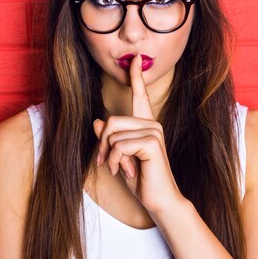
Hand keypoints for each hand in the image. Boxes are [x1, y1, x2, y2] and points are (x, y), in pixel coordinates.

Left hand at [92, 53, 184, 214]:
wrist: (159, 200)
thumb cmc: (141, 180)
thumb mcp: (119, 158)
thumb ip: (109, 139)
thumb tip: (98, 121)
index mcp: (145, 124)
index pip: (140, 95)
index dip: (136, 76)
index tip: (136, 58)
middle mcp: (152, 124)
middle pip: (111, 121)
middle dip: (102, 144)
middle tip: (105, 162)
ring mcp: (154, 132)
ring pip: (113, 134)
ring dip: (109, 156)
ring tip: (118, 169)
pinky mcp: (152, 142)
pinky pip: (119, 145)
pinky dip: (115, 161)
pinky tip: (124, 171)